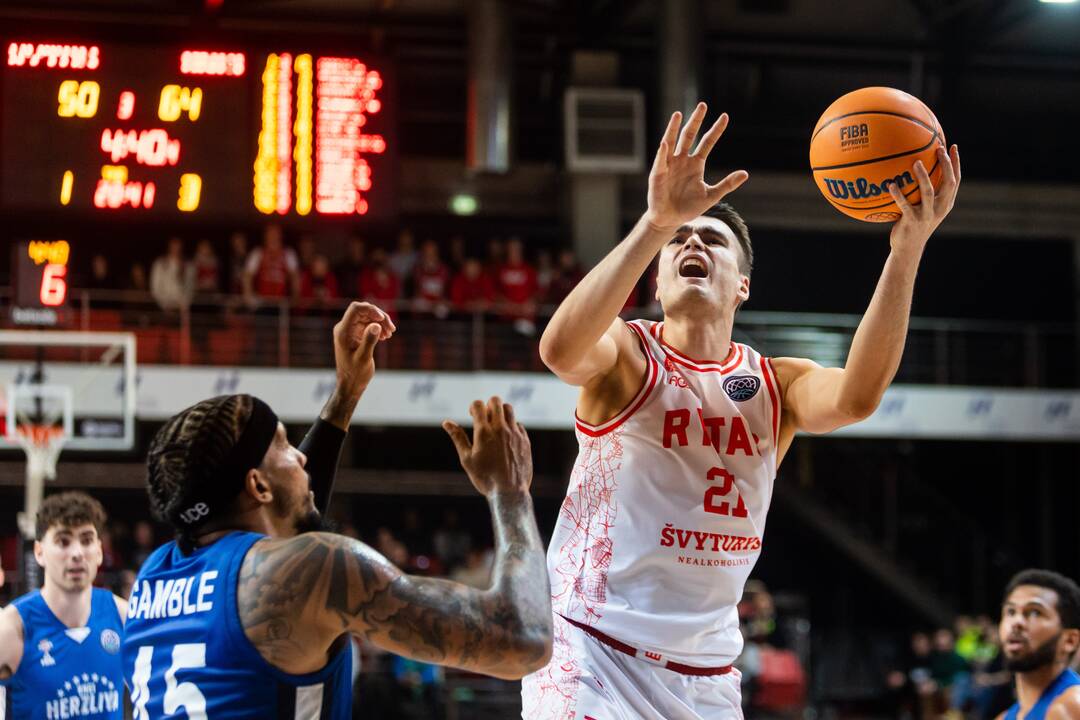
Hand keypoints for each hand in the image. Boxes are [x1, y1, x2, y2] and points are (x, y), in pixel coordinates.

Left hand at [332, 302, 394, 396]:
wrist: (350, 384)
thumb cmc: (355, 373)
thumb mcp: (363, 358)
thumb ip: (369, 341)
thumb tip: (376, 325)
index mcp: (343, 331)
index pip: (355, 309)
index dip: (371, 309)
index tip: (382, 319)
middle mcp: (345, 328)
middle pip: (363, 311)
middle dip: (379, 317)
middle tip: (392, 329)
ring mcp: (350, 330)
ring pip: (368, 317)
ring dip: (381, 322)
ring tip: (390, 334)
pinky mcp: (356, 334)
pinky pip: (368, 324)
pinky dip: (378, 327)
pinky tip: (386, 336)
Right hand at [442, 397, 532, 497]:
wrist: (510, 493)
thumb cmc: (485, 478)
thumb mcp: (467, 459)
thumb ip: (458, 437)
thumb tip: (446, 422)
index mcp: (484, 432)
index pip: (478, 404)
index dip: (473, 407)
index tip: (472, 416)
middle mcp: (501, 429)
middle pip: (496, 401)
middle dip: (488, 405)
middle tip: (484, 418)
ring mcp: (515, 433)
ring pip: (509, 409)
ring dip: (500, 412)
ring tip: (495, 425)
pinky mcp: (525, 440)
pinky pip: (518, 424)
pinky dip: (511, 426)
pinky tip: (506, 439)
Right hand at [644, 102, 748, 232]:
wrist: (670, 219)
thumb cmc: (689, 207)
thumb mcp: (711, 195)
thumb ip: (727, 184)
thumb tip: (745, 173)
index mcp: (696, 163)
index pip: (707, 142)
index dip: (716, 130)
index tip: (725, 116)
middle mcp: (682, 160)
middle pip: (689, 135)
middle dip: (696, 121)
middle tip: (702, 105)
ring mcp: (669, 164)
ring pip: (672, 142)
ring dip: (674, 128)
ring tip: (678, 114)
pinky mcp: (658, 173)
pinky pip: (660, 160)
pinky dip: (662, 151)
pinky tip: (665, 142)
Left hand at [888, 144, 960, 256]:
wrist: (908, 248)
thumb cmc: (913, 224)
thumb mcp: (923, 208)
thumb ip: (924, 192)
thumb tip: (914, 169)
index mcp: (946, 204)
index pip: (956, 180)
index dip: (956, 163)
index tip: (954, 146)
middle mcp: (940, 208)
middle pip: (948, 182)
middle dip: (946, 164)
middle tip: (939, 148)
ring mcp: (927, 215)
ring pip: (928, 191)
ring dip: (923, 176)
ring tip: (915, 162)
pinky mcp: (912, 221)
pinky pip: (905, 205)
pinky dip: (898, 194)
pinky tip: (891, 185)